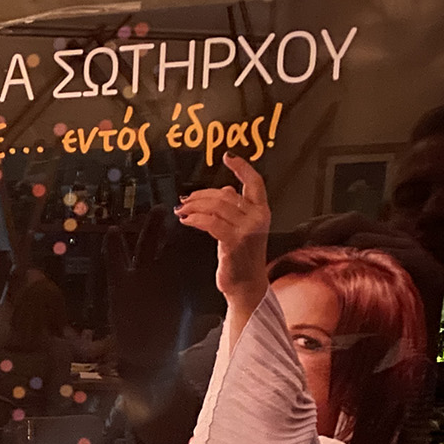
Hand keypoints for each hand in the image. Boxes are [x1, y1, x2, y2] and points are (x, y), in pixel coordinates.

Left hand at [176, 153, 270, 318]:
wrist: (246, 286)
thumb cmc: (241, 258)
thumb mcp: (241, 228)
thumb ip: (234, 208)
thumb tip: (225, 189)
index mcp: (262, 211)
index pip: (256, 182)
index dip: (243, 167)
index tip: (228, 156)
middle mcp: (258, 217)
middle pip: (225, 195)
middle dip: (201, 195)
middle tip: (184, 201)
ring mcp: (248, 229)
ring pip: (216, 206)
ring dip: (194, 207)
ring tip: (181, 211)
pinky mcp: (235, 241)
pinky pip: (211, 222)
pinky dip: (195, 219)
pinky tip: (186, 221)